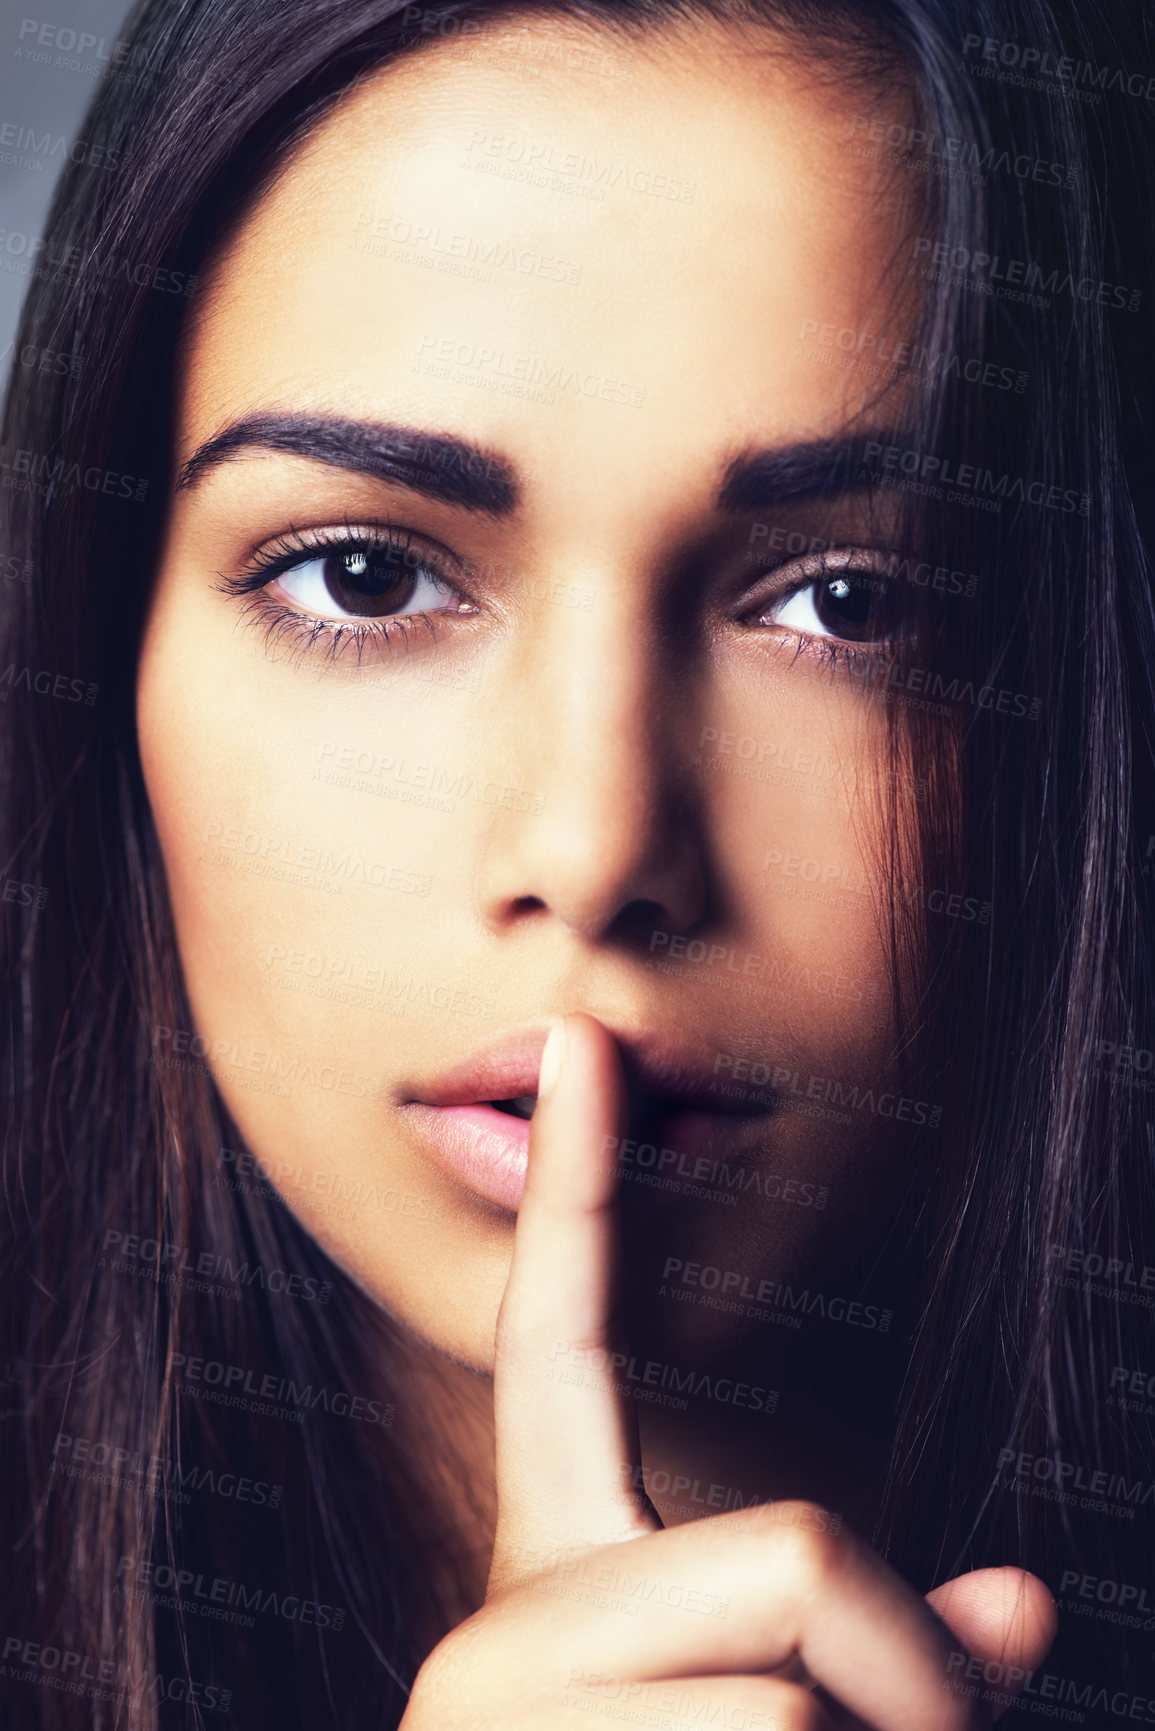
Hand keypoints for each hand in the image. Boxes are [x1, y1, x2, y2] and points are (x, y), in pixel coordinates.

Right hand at [402, 1014, 1055, 1728]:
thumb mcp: (784, 1722)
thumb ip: (890, 1643)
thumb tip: (1031, 1602)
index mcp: (554, 1575)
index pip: (558, 1341)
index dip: (578, 1188)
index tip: (583, 1040)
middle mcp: (500, 1628)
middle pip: (795, 1548)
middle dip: (910, 1666)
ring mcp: (495, 1698)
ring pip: (804, 1686)